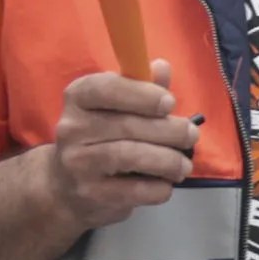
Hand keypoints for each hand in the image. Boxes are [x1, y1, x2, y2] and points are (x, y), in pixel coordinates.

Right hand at [31, 69, 199, 241]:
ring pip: (130, 156)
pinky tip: (165, 183)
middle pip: (126, 125)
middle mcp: (71, 128)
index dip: (140, 94)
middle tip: (191, 134)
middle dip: (169, 130)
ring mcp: (78, 162)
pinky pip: (135, 189)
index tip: (169, 103)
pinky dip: (159, 187)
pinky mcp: (91, 193)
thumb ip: (141, 88)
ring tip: (184, 164)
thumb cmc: (100, 138)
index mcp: (78, 99)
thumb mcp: (116, 108)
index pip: (104, 88)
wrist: (67, 186)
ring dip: (168, 160)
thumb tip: (162, 67)